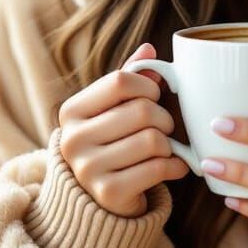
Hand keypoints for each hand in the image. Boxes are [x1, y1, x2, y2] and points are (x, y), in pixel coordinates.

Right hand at [57, 43, 188, 217]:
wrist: (101, 199)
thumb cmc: (113, 143)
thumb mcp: (114, 108)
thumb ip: (129, 78)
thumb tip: (149, 48)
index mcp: (71, 111)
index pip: (120, 81)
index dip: (148, 86)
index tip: (153, 97)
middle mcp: (73, 139)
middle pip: (143, 111)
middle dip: (165, 118)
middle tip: (164, 127)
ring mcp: (87, 168)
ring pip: (154, 140)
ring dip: (170, 144)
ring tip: (164, 148)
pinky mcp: (108, 193)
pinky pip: (159, 168)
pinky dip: (176, 165)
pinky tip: (172, 166)